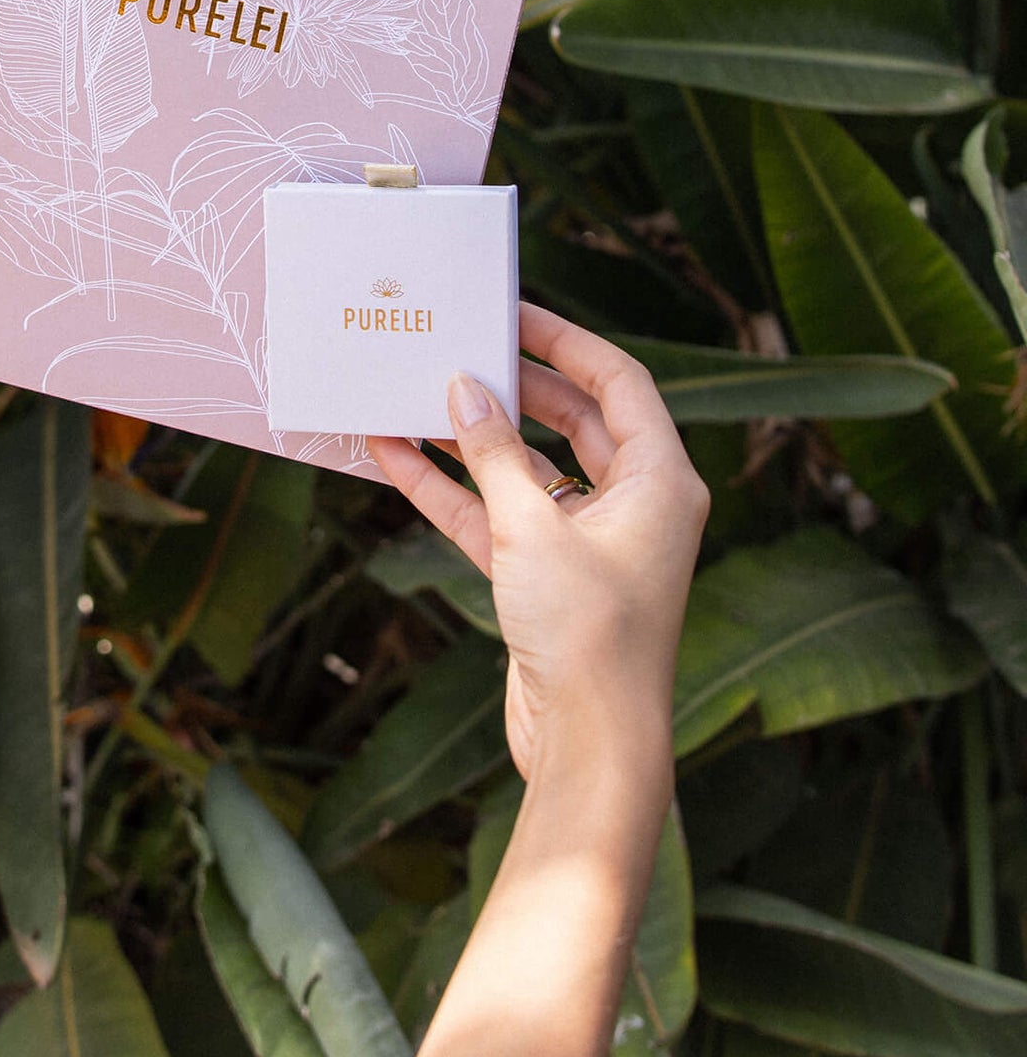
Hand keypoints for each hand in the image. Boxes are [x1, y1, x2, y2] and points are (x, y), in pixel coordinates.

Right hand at [369, 304, 708, 780]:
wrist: (590, 747)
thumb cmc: (589, 636)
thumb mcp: (533, 528)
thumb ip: (495, 453)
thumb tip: (465, 389)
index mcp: (660, 481)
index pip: (618, 382)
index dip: (565, 340)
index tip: (511, 310)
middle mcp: (632, 505)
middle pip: (571, 419)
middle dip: (512, 384)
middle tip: (457, 346)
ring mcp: (587, 543)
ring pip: (524, 467)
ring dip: (470, 438)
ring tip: (414, 394)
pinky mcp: (545, 579)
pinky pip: (495, 515)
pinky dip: (451, 489)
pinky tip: (395, 458)